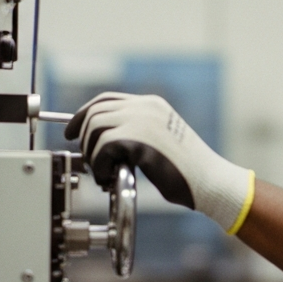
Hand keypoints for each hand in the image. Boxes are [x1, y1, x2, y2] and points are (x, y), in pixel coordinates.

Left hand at [65, 94, 254, 234]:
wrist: (210, 181)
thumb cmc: (188, 171)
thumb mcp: (161, 141)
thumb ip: (136, 133)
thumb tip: (102, 140)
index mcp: (152, 105)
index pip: (106, 100)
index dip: (83, 115)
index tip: (72, 132)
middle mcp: (146, 107)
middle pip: (95, 112)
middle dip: (84, 139)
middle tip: (91, 162)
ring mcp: (144, 121)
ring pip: (95, 128)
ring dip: (92, 154)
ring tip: (104, 173)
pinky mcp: (141, 140)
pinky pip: (103, 147)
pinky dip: (99, 166)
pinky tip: (110, 178)